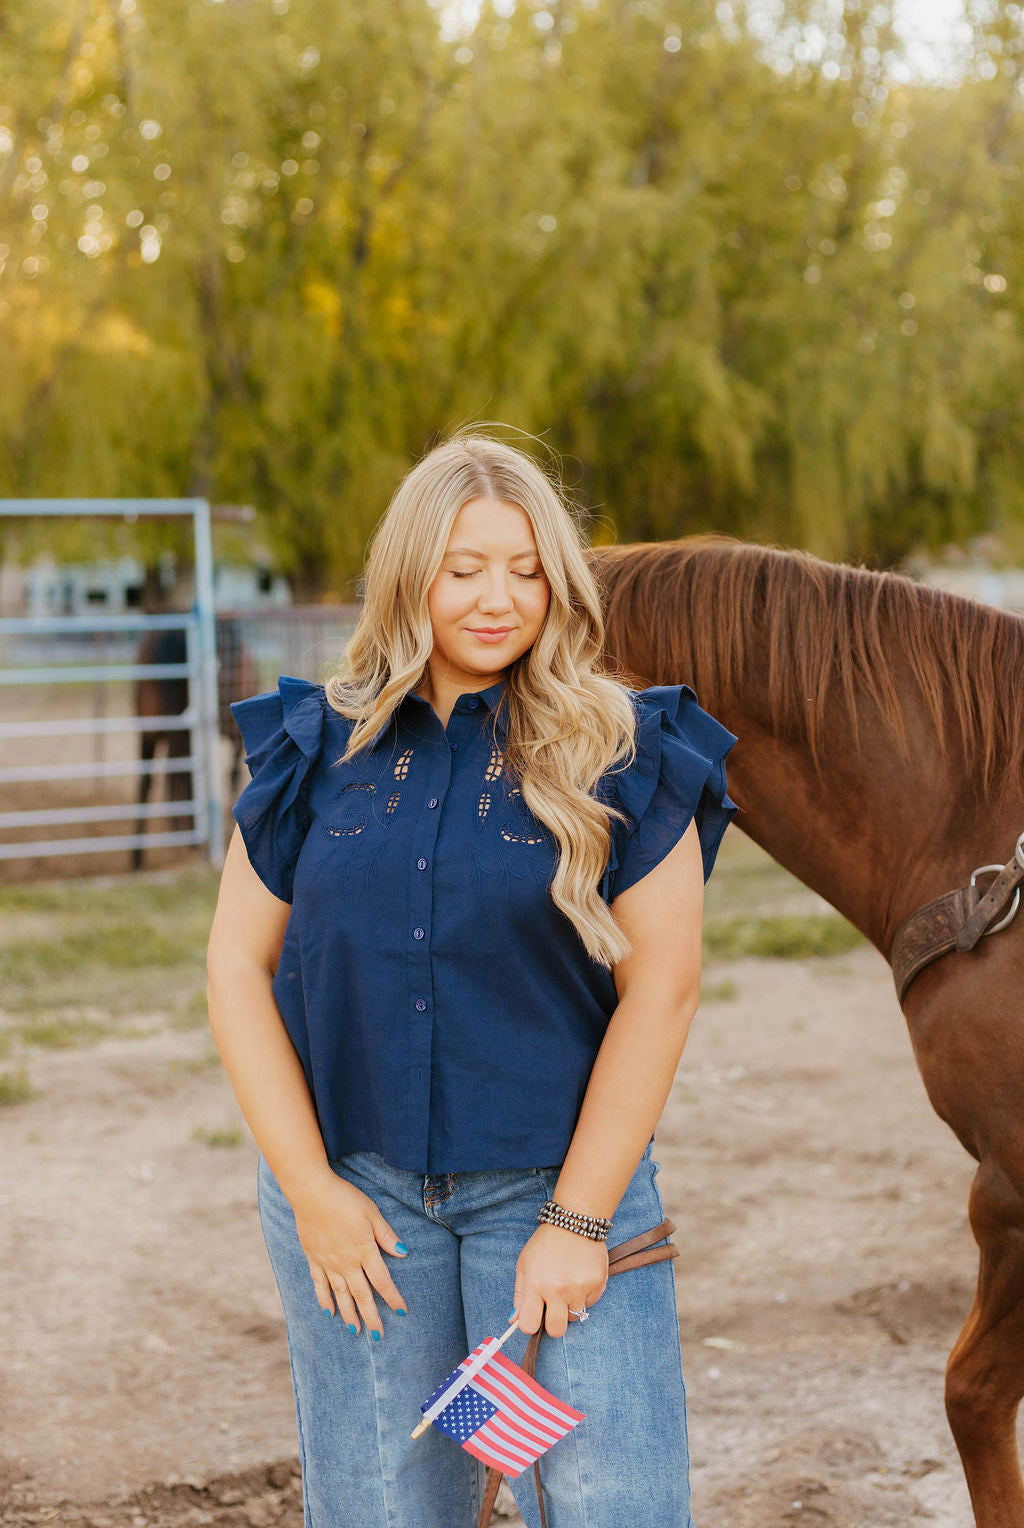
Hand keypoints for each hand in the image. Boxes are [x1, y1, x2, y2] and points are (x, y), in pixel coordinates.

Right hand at [290, 1171, 407, 1338]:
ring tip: (355, 1331)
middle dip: (372, 1316)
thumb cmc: (345, 1199)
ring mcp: (328, 1263)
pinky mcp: (313, 1259)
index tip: (402, 1311)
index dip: (393, 1298)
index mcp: (364, 1251)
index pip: (382, 1281)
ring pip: (341, 1295)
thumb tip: (403, 1252)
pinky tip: (328, 1311)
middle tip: (378, 1336)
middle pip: (362, 1295)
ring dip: (349, 1314)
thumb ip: (386, 1235)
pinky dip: (324, 1300)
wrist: (312, 1192)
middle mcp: (347, 1262)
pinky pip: (320, 1285)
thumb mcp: (372, 1213)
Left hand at [512, 1224, 608, 1337]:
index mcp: (535, 1284)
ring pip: (575, 1316)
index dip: (530, 1324)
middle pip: (556, 1330)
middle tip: (553, 1308)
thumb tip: (515, 1320)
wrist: (574, 1221)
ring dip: (570, 1306)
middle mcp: (558, 1289)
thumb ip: (520, 1294)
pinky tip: (580, 1277)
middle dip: (553, 1324)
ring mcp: (579, 1287)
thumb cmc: (545, 1243)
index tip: (533, 1316)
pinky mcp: (597, 1283)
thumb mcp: (524, 1264)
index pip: (529, 1324)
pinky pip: (590, 1303)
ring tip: (567, 1284)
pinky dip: (584, 1295)